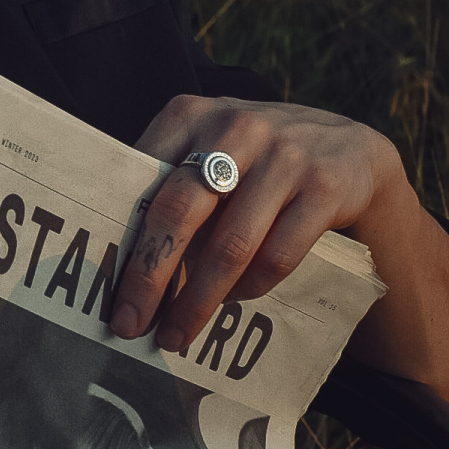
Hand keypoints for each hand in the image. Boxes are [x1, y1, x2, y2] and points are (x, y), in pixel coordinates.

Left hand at [111, 94, 403, 351]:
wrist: (347, 147)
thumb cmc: (254, 158)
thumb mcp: (208, 147)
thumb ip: (167, 181)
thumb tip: (116, 260)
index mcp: (190, 115)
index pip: (140, 181)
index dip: (119, 238)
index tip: (101, 288)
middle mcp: (234, 128)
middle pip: (178, 214)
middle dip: (149, 278)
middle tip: (128, 324)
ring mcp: (283, 156)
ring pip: (230, 246)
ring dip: (198, 301)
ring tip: (177, 333)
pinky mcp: (324, 187)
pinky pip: (277, 256)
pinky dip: (250, 288)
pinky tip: (233, 301)